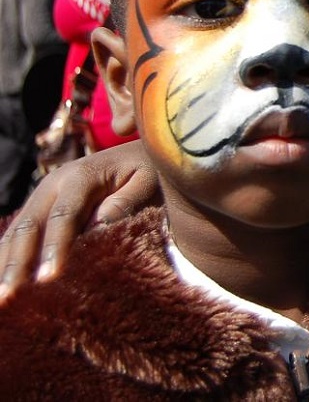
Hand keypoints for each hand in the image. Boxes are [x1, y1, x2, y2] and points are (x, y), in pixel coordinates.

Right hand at [0, 140, 157, 301]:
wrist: (138, 154)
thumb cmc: (150, 171)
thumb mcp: (148, 180)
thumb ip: (126, 201)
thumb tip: (99, 225)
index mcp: (81, 176)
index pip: (63, 216)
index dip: (54, 248)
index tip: (48, 279)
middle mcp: (53, 185)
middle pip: (29, 227)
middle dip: (16, 264)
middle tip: (7, 298)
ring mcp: (43, 197)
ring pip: (15, 233)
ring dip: (3, 266)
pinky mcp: (41, 210)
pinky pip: (17, 236)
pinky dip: (6, 259)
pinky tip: (2, 283)